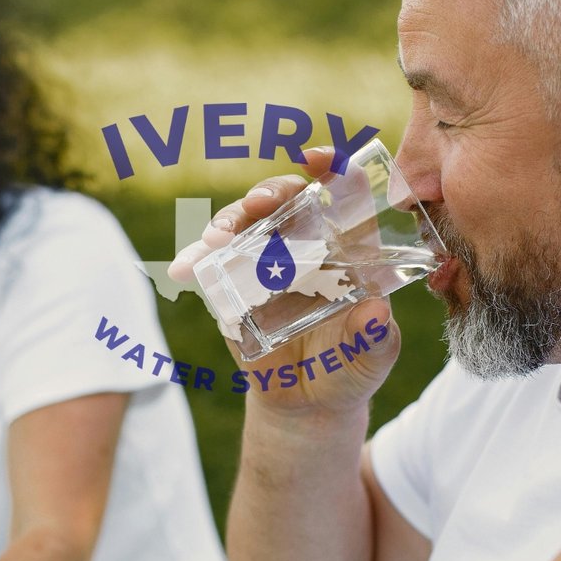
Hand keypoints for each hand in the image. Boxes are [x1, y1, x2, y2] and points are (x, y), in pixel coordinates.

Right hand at [169, 146, 401, 415]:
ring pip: (245, 222)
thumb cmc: (350, 367)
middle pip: (287, 198)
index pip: (343, 192)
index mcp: (348, 247)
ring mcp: (265, 259)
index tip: (315, 160)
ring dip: (229, 220)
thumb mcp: (372, 357)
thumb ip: (375, 338)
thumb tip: (374, 314)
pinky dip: (196, 260)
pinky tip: (184, 269)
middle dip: (270, 190)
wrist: (306, 401)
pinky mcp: (233, 282)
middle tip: (259, 202)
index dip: (331, 167)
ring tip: (217, 237)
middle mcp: (305, 243)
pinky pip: (211, 262)